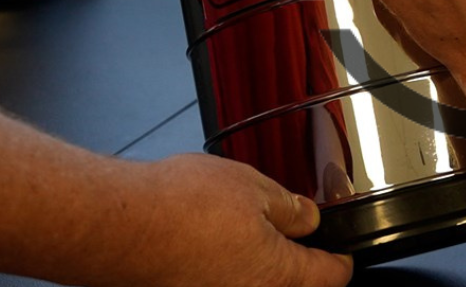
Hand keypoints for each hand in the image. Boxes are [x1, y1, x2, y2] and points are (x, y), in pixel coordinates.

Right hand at [124, 153, 352, 286]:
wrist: (122, 227)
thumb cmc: (183, 207)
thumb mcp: (256, 188)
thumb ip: (291, 209)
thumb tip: (308, 219)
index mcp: (278, 275)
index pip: (330, 278)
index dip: (341, 259)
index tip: (343, 253)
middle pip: (292, 286)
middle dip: (299, 264)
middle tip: (298, 235)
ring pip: (256, 284)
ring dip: (260, 265)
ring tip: (251, 231)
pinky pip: (224, 283)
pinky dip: (229, 267)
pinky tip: (218, 242)